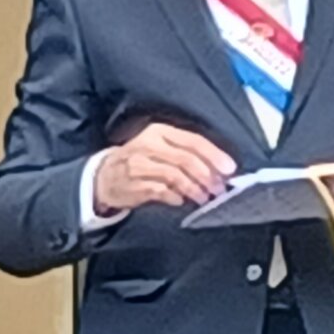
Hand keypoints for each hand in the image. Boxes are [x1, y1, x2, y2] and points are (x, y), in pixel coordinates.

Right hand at [92, 122, 236, 213]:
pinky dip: (175, 197)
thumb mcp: (160, 147)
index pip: (193, 141)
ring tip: (203, 198)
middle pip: (186, 159)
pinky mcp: (133, 184)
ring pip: (175, 175)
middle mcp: (148, 145)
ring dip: (194, 189)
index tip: (229, 170)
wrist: (104, 176)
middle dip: (206, 176)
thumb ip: (186, 153)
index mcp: (160, 132)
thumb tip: (219, 169)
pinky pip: (161, 191)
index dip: (214, 155)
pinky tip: (181, 201)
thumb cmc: (140, 161)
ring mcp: (139, 165)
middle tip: (218, 189)